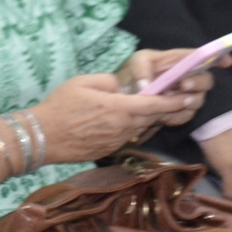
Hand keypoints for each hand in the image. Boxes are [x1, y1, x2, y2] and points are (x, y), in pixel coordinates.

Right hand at [32, 71, 207, 163]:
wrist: (42, 137)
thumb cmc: (60, 106)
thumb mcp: (82, 82)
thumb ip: (108, 81)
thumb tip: (122, 87)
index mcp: (118, 108)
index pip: (154, 105)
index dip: (174, 101)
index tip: (190, 97)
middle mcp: (122, 127)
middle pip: (151, 118)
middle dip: (166, 110)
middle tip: (179, 100)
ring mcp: (116, 141)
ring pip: (140, 128)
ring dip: (149, 119)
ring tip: (154, 109)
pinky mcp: (109, 150)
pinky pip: (127, 136)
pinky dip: (132, 128)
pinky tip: (126, 121)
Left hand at [117, 47, 227, 128]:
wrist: (129, 95)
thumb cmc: (136, 72)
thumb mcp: (137, 62)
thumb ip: (142, 68)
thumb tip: (147, 86)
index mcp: (181, 61)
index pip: (204, 57)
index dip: (219, 58)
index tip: (229, 61)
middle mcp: (189, 77)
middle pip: (206, 80)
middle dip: (198, 83)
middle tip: (183, 85)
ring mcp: (187, 96)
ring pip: (198, 100)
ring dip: (183, 102)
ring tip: (166, 102)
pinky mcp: (181, 112)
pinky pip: (186, 115)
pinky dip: (174, 115)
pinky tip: (162, 115)